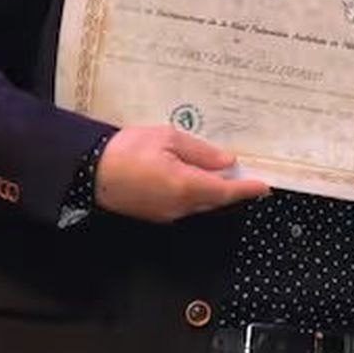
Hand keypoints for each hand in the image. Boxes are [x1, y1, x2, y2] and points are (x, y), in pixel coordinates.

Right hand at [94, 126, 269, 222]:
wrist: (89, 170)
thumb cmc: (127, 149)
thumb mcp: (168, 138)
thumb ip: (200, 152)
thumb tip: (226, 161)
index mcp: (185, 186)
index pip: (225, 191)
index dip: (247, 189)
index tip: (264, 186)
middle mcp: (179, 206)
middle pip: (215, 199)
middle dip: (233, 189)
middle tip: (248, 175)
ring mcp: (167, 214)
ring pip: (200, 203)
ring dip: (214, 191)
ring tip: (225, 172)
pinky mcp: (156, 214)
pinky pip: (185, 205)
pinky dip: (197, 193)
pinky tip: (197, 178)